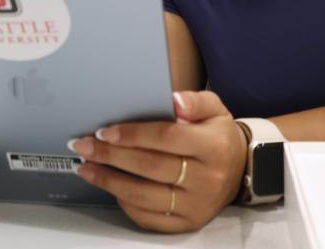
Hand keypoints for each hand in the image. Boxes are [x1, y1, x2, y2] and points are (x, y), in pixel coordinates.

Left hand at [68, 91, 246, 232]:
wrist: (241, 169)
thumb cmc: (218, 135)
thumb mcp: (215, 109)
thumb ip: (194, 101)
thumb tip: (174, 101)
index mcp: (214, 146)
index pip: (166, 138)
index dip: (133, 135)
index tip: (104, 131)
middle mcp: (207, 179)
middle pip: (150, 167)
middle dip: (111, 155)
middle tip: (83, 146)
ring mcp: (197, 205)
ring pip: (144, 195)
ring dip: (109, 180)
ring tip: (86, 168)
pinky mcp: (188, 223)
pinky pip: (149, 217)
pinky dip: (125, 203)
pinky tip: (110, 188)